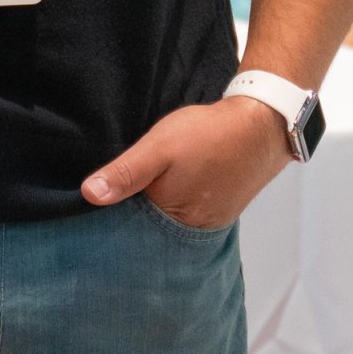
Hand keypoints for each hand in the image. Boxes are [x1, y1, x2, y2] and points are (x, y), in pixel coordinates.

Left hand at [82, 95, 289, 229]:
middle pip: (152, 227)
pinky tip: (172, 184)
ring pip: (171, 219)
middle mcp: (191, 229)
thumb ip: (126, 173)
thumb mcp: (159, 148)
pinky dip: (178, 201)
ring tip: (143, 188)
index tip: (94, 203)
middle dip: (135, 213)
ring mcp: (209, 220)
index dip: (113, 214)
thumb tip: (89, 196)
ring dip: (158, 206)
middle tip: (120, 190)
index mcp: (172, 219)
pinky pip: (190, 210)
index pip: (131, 227)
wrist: (262, 124)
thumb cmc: (209, 135)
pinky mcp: (221, 208)